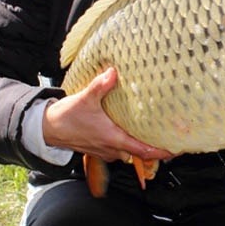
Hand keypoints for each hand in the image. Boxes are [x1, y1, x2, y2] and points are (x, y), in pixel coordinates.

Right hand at [42, 68, 172, 163]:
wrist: (47, 129)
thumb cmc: (66, 117)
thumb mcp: (85, 98)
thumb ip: (101, 86)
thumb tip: (113, 72)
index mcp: (114, 139)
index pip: (144, 151)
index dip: (162, 152)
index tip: (177, 149)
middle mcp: (112, 149)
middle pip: (141, 154)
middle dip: (156, 148)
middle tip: (172, 139)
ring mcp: (106, 151)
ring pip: (130, 153)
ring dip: (142, 146)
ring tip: (157, 134)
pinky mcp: (99, 149)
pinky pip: (120, 150)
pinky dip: (130, 144)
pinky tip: (133, 132)